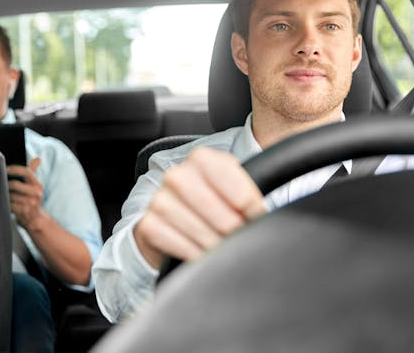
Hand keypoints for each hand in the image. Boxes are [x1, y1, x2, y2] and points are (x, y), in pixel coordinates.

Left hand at [8, 158, 45, 230]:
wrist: (36, 219)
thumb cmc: (32, 199)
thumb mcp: (34, 185)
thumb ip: (33, 171)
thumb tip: (38, 158)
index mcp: (38, 185)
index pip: (27, 172)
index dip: (15, 169)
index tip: (6, 169)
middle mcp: (36, 193)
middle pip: (15, 184)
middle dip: (6, 185)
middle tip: (1, 185)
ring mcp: (31, 203)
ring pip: (10, 196)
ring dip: (5, 196)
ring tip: (5, 197)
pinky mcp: (24, 211)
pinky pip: (10, 205)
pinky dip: (6, 204)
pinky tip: (7, 205)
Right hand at [134, 147, 265, 268]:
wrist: (173, 211)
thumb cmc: (210, 198)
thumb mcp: (231, 184)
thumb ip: (248, 192)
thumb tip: (265, 215)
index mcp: (202, 159)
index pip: (240, 193)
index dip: (253, 211)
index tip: (256, 218)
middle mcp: (177, 175)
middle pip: (224, 218)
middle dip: (235, 232)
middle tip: (239, 235)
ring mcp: (160, 200)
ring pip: (204, 234)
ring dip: (217, 245)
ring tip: (221, 244)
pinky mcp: (149, 224)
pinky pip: (182, 247)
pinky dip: (196, 254)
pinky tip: (201, 251)